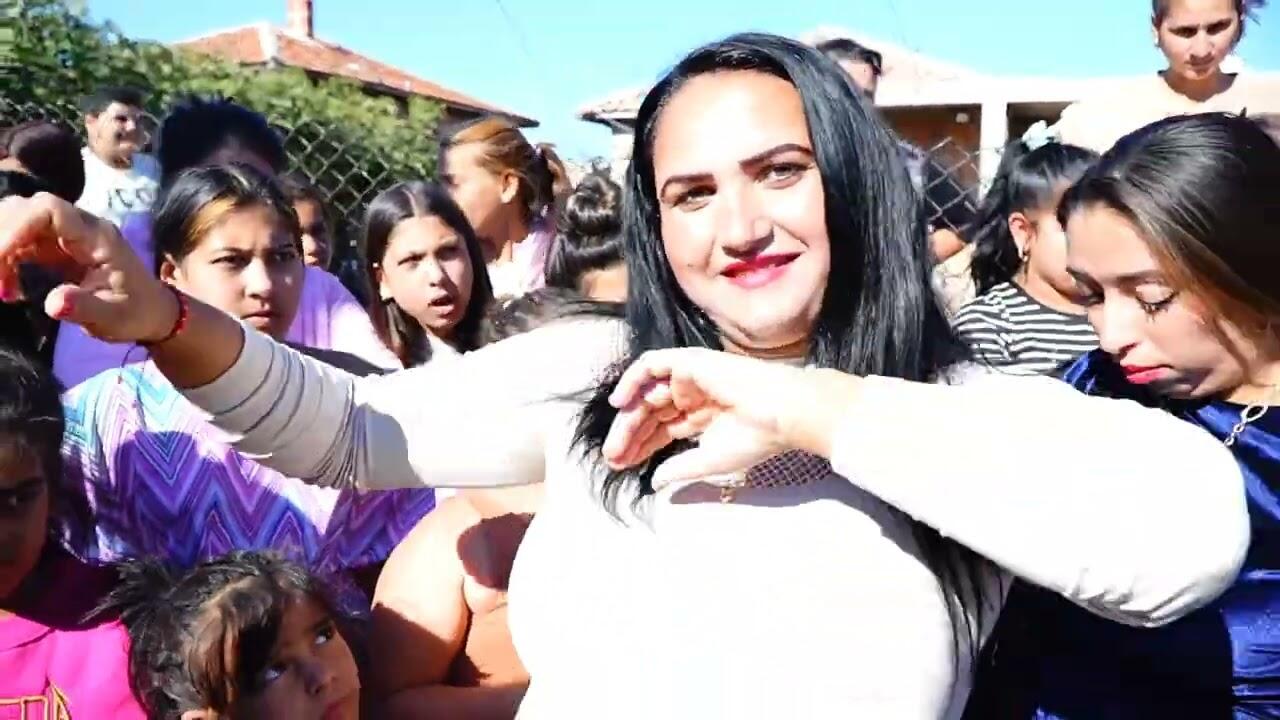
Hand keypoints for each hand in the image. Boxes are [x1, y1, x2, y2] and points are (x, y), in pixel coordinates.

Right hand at [0, 193, 175, 342]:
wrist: (151, 311)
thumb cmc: (135, 312)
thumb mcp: (113, 318)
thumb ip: (84, 309)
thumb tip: (54, 303)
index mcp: (98, 237)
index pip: (51, 210)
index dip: (18, 224)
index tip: (0, 254)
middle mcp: (80, 227)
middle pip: (28, 209)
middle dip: (3, 236)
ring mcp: (67, 235)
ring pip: (20, 221)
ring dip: (2, 248)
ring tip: (3, 287)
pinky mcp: (56, 247)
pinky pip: (21, 240)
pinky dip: (6, 258)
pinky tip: (9, 288)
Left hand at [602, 348, 859, 487]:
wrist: (779, 413)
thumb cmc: (753, 438)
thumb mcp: (708, 460)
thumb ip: (679, 467)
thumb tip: (654, 481)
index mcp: (700, 417)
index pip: (660, 429)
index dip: (639, 446)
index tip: (620, 465)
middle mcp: (692, 396)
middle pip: (649, 413)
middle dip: (629, 435)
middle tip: (613, 458)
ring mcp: (690, 378)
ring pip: (648, 394)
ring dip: (628, 417)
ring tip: (616, 442)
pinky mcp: (689, 362)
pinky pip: (652, 365)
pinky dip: (632, 380)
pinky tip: (619, 403)